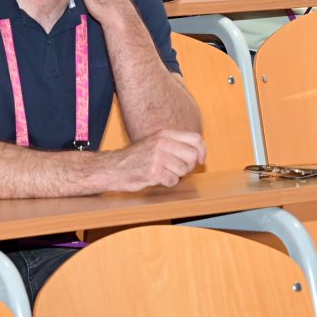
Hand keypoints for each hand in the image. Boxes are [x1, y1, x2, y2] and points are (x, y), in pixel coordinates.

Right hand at [92, 128, 207, 192]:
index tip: (200, 160)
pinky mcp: (153, 172)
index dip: (202, 150)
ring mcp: (157, 157)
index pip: (195, 138)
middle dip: (188, 166)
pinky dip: (167, 183)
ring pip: (183, 170)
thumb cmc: (136, 157)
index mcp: (164, 134)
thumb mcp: (154, 142)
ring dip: (176, 175)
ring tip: (163, 173)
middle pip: (192, 156)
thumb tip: (198, 151)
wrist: (113, 168)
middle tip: (177, 170)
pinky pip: (173, 181)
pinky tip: (157, 178)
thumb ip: (174, 143)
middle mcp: (162, 143)